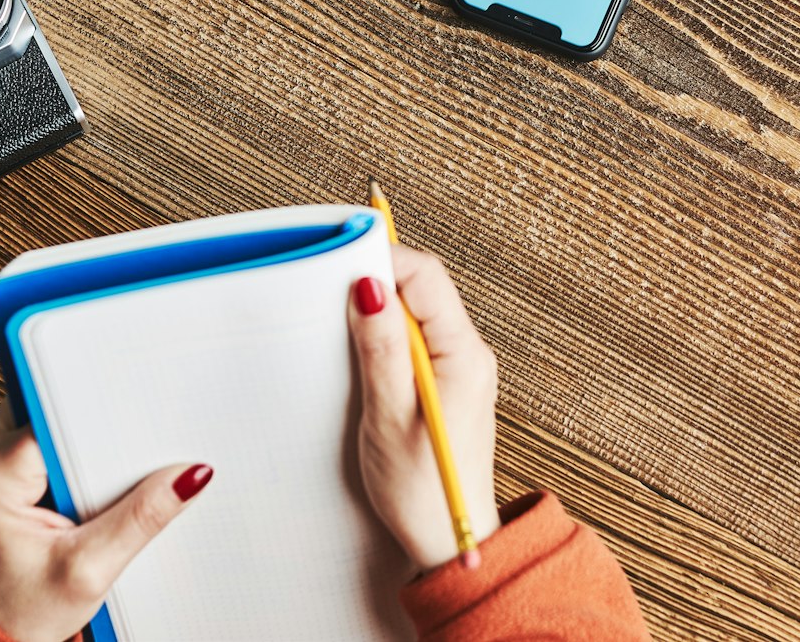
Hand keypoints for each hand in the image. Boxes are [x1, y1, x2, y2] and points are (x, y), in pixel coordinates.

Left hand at [0, 402, 212, 641]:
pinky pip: (60, 443)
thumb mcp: (90, 570)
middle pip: (57, 413)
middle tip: (143, 446)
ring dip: (96, 443)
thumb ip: (140, 519)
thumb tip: (191, 475)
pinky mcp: (19, 474)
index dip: (99, 412)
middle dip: (102, 427)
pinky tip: (109, 481)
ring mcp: (2, 465)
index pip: (54, 418)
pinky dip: (89, 458)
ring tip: (125, 472)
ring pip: (61, 424)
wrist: (2, 636)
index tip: (140, 415)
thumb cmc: (27, 610)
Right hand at [348, 245, 501, 570]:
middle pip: (423, 286)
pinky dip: (388, 333)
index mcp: (463, 354)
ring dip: (380, 309)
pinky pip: (417, 336)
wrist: (449, 540)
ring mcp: (461, 366)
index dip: (382, 259)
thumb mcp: (389, 416)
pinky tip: (363, 352)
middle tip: (329, 293)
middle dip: (376, 279)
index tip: (338, 263)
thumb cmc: (422, 491)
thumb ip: (381, 347)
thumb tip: (369, 286)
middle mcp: (469, 352)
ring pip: (417, 309)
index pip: (426, 275)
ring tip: (341, 326)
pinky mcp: (448, 381)